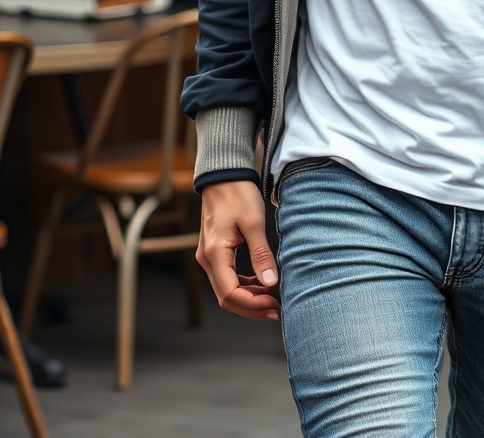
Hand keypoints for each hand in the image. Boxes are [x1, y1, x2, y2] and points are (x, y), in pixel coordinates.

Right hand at [196, 180, 279, 319]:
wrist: (224, 175)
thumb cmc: (238, 194)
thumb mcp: (253, 222)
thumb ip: (261, 254)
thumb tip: (271, 284)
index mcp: (215, 253)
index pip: (230, 293)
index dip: (252, 304)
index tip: (274, 304)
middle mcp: (207, 259)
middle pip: (226, 297)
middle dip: (251, 307)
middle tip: (276, 310)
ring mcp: (209, 256)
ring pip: (226, 289)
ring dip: (248, 298)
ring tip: (272, 298)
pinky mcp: (215, 252)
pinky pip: (227, 277)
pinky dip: (244, 285)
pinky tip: (261, 283)